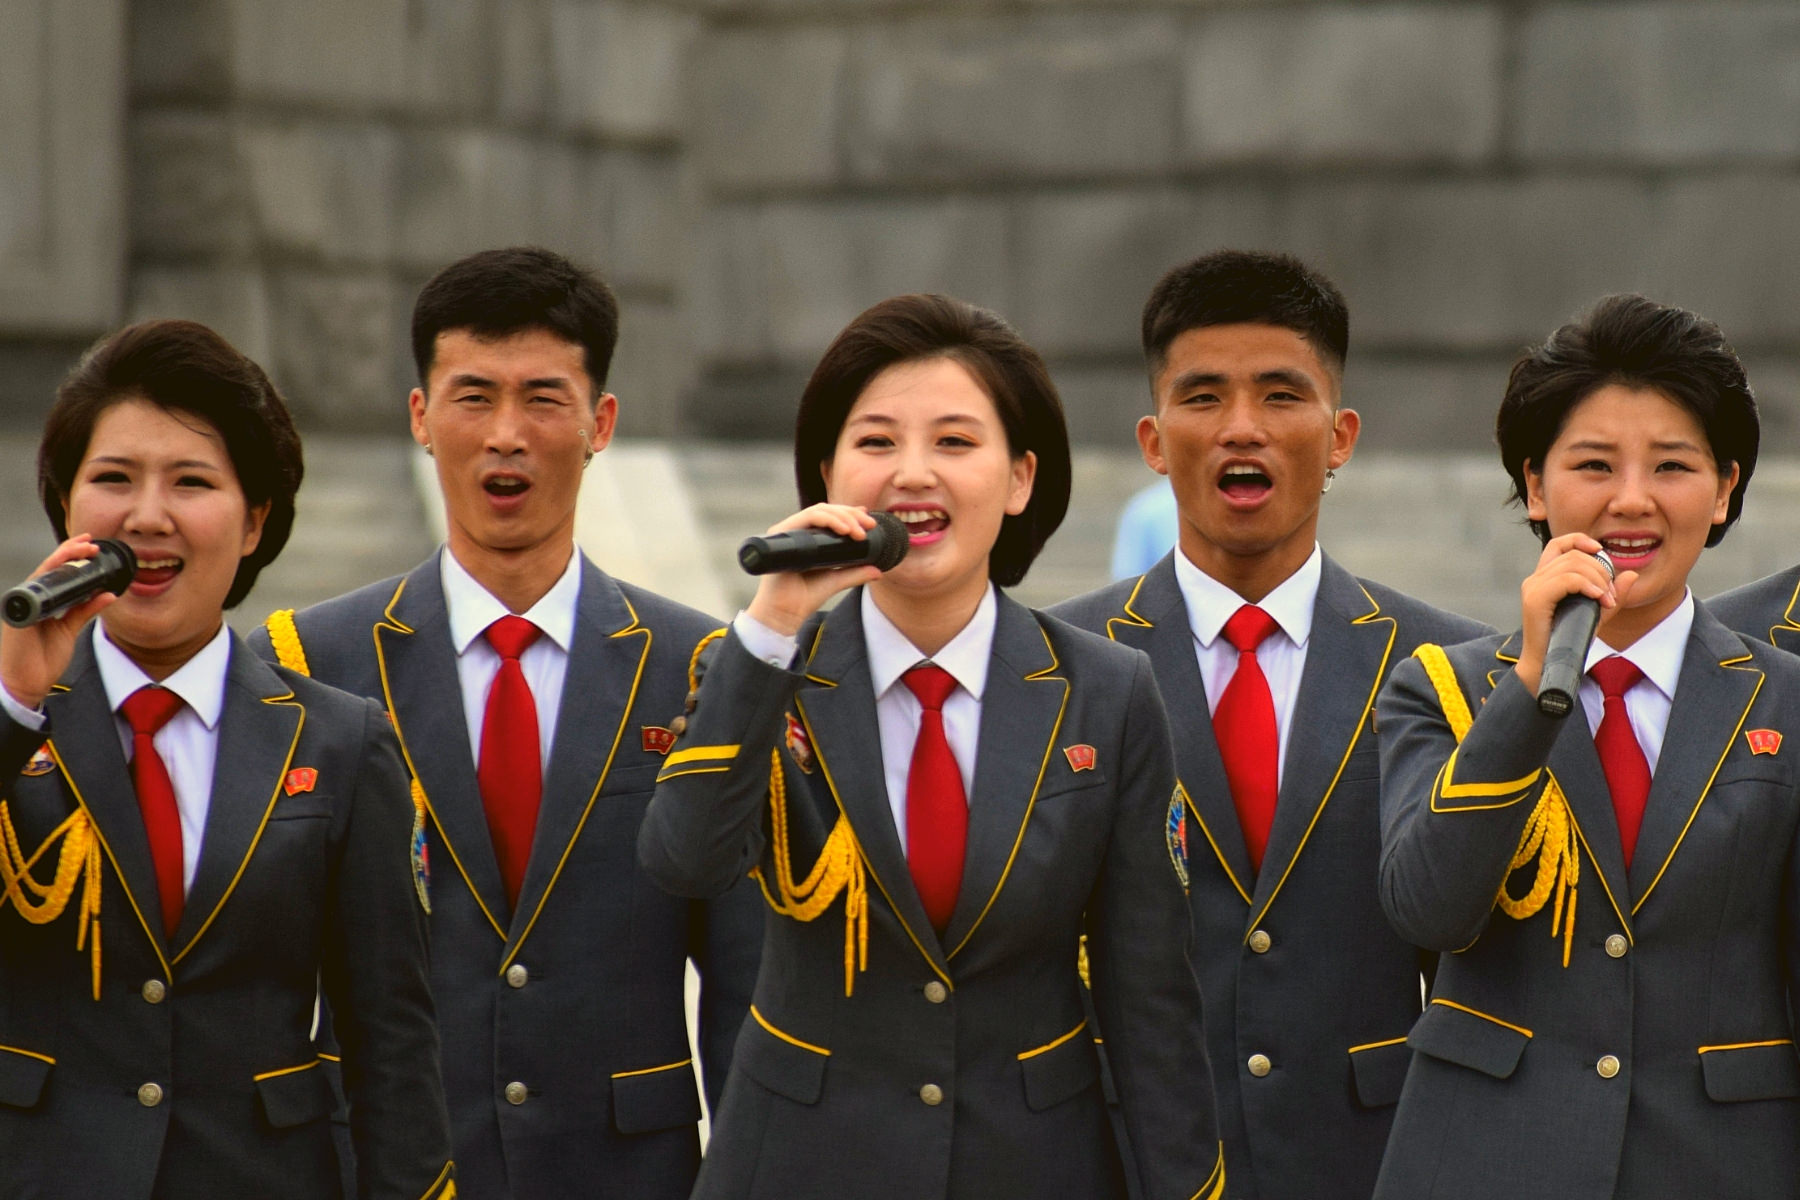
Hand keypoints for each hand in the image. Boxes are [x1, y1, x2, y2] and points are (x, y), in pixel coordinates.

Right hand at [0, 536, 119, 710]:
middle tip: (90, 541)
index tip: (90, 546)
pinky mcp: (20, 617)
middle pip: (49, 569)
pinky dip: (54, 582)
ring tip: (83, 549)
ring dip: (62, 559)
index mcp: (41, 603)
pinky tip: (68, 571)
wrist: (26, 683)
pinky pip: (39, 594)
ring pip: (42, 575)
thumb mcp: (69, 629)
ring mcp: (23, 607)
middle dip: (69, 551)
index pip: (56, 574)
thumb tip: (107, 594)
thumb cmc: (42, 658)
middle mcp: (30, 601)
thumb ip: (85, 610)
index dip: (71, 557)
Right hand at [744, 505, 884, 636]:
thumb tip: (878, 570)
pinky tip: (844, 530)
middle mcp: (797, 531)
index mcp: (808, 538)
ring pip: (818, 511)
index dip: (851, 515)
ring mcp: (788, 532)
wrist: (785, 614)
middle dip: (850, 514)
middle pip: (826, 510)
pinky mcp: (781, 535)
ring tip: (858, 531)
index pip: (830, 516)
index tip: (870, 523)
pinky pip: (806, 518)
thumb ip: (855, 573)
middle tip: (869, 526)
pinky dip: (827, 520)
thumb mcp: (836, 581)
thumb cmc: (804, 598)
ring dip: (842, 517)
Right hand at [1513, 533, 1637, 692]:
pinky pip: (1566, 579)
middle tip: (1612, 594)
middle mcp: (1535, 579)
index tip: (1600, 550)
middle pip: (1573, 554)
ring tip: (1607, 600)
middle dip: (1601, 569)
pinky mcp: (1535, 600)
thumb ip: (1613, 595)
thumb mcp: (1597, 614)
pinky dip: (1588, 585)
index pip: (1559, 544)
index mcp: (1545, 578)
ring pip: (1572, 565)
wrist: (1548, 666)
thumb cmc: (1568, 640)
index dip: (1580, 540)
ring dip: (1598, 580)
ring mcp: (1533, 588)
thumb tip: (1631, 575)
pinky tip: (1598, 598)